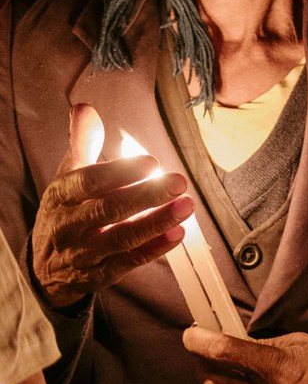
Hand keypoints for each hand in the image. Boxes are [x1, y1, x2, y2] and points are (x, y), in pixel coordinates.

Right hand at [31, 104, 192, 308]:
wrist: (45, 266)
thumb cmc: (66, 210)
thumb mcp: (67, 176)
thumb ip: (81, 143)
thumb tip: (84, 108)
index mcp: (61, 196)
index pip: (87, 183)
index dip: (119, 173)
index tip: (151, 162)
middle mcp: (69, 226)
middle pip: (108, 210)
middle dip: (146, 196)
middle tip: (179, 182)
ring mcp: (83, 253)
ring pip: (121, 239)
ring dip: (156, 222)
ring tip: (187, 205)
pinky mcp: (99, 275)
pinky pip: (128, 263)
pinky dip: (154, 249)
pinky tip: (179, 233)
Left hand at [182, 329, 307, 383]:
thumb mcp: (301, 342)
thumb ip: (264, 347)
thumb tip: (234, 346)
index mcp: (279, 367)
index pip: (223, 353)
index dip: (200, 341)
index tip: (193, 335)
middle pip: (212, 381)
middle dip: (203, 364)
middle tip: (205, 353)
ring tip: (216, 376)